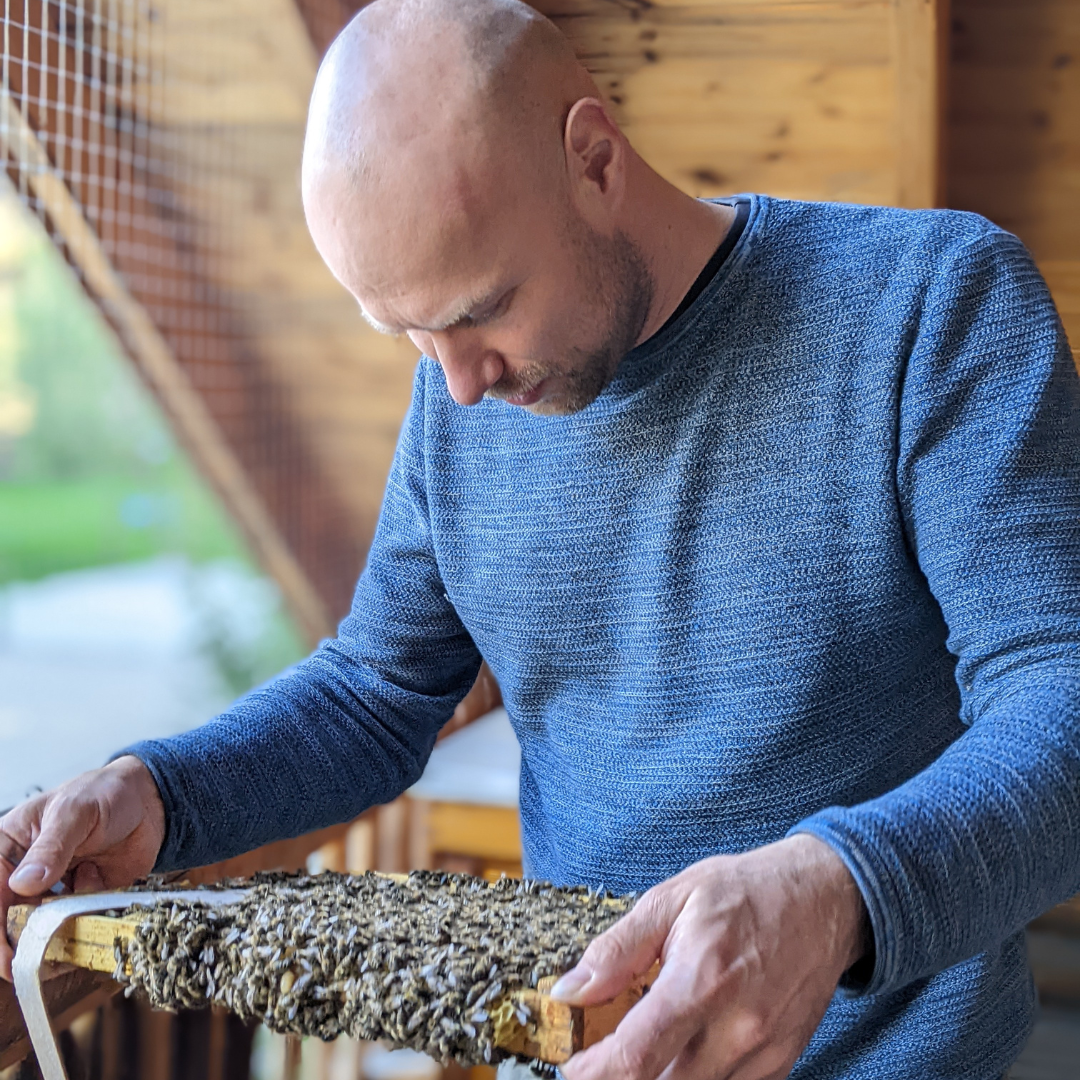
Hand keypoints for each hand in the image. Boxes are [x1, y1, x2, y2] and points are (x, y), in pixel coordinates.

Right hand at [0, 756, 165, 980]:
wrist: (150, 799)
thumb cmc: (103, 793)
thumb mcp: (74, 812)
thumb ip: (51, 846)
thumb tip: (23, 883)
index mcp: (10, 847)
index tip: (7, 955)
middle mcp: (28, 874)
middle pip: (13, 919)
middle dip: (28, 939)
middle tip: (42, 955)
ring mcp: (57, 890)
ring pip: (46, 928)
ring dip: (60, 933)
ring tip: (77, 926)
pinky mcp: (85, 900)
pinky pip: (81, 923)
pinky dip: (89, 919)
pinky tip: (99, 883)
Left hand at [551, 834, 866, 1079]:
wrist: (824, 897)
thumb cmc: (745, 891)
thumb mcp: (672, 897)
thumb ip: (618, 949)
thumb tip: (569, 990)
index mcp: (700, 980)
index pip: (635, 1058)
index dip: (594, 1074)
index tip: (573, 1064)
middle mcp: (736, 1027)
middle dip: (622, 1074)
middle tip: (603, 1050)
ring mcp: (763, 1051)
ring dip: (658, 1074)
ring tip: (644, 1041)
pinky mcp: (780, 1062)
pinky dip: (695, 1075)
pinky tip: (685, 1045)